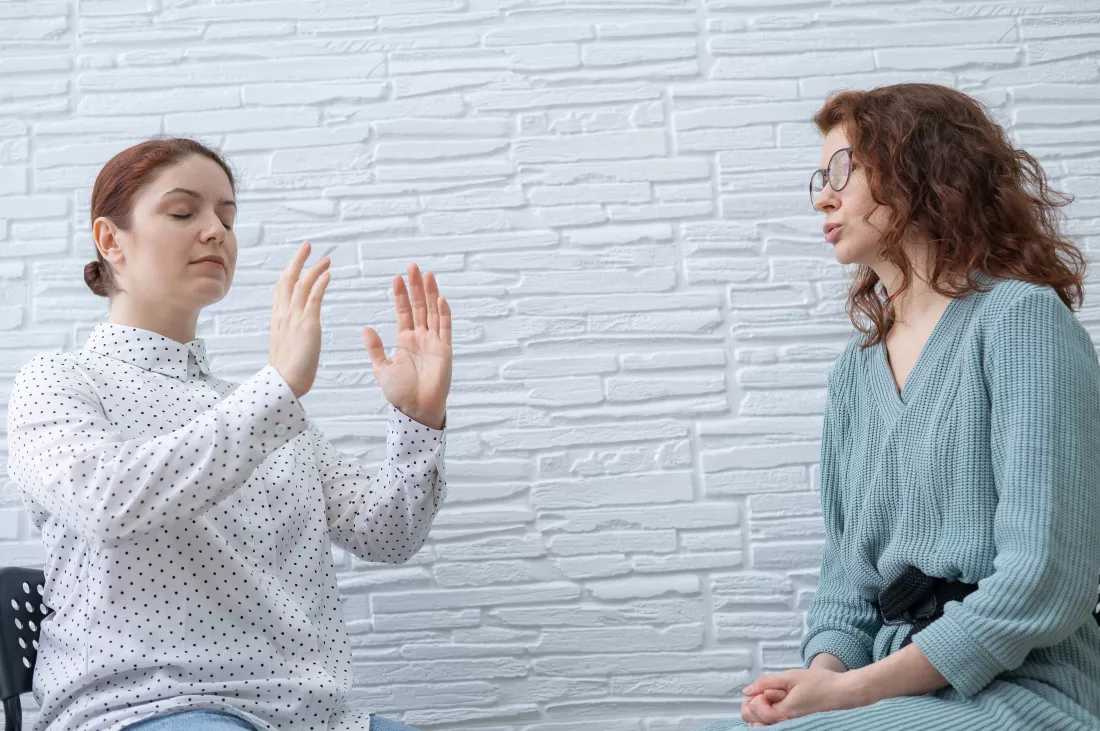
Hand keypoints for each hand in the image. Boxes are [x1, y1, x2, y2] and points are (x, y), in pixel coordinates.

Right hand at [269, 241, 330, 398]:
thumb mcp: (284, 347)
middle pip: (288, 279)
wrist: (284, 384)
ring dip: (314, 269)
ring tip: (326, 258)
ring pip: (301, 285)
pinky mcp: (307, 325)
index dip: (289, 272)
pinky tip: (328, 274)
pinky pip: (313, 299)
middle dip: (298, 261)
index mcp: (278, 320)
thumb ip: (288, 335)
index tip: (295, 262)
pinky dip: (320, 284)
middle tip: (308, 246)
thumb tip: (293, 333)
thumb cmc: (286, 372)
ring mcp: (294, 319)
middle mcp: (283, 315)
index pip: (281, 289)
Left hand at [363, 264, 451, 429]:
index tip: (397, 278)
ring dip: (430, 294)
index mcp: (405, 340)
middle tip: (413, 267)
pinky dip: (443, 314)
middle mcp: (421, 337)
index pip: (403, 311)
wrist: (416, 410)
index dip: (401, 295)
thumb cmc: (400, 393)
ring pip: (432, 312)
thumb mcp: (382, 368)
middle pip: (419, 306)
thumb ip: (375, 348)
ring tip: (427, 275)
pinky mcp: (445, 350)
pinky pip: (445, 329)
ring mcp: (434, 342)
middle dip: (416, 287)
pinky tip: (440, 299)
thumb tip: (366, 327)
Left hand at [744, 668, 860, 722]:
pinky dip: (769, 715)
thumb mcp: (791, 676)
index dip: (756, 695)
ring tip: (776, 698)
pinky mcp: (793, 726)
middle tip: (769, 693)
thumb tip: (747, 690)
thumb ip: (766, 683)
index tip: (769, 688)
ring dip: (761, 711)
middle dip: (754, 704)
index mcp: (782, 712)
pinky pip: (772, 725)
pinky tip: (778, 704)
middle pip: (752, 720)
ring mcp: (789, 727)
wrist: (842, 694)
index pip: (752, 709)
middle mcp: (784, 724)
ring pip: (760, 724)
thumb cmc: (821, 684)